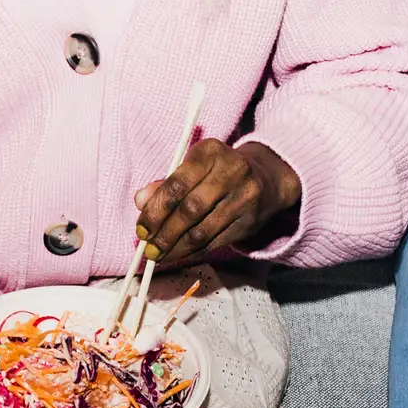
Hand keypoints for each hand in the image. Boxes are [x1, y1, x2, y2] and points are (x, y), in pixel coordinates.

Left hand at [134, 137, 299, 266]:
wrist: (266, 179)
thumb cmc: (218, 173)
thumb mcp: (192, 168)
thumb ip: (165, 184)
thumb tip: (141, 201)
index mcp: (211, 152)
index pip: (177, 184)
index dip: (156, 210)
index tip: (142, 228)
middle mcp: (232, 171)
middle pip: (190, 209)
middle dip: (165, 233)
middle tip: (148, 248)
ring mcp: (244, 197)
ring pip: (202, 231)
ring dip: (176, 248)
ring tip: (159, 255)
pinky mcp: (249, 221)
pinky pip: (214, 242)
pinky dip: (192, 252)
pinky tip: (178, 254)